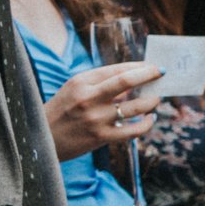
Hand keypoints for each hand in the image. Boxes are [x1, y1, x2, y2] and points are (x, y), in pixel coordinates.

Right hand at [45, 61, 161, 160]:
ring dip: (152, 100)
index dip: (140, 67)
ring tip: (156, 98)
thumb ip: (101, 83)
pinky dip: (147, 123)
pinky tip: (150, 118)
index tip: (154, 67)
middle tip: (163, 73)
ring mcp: (95, 118)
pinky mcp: (101, 137)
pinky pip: (134, 130)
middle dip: (150, 74)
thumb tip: (135, 80)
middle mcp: (88, 98)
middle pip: (127, 81)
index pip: (117, 70)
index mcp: (81, 82)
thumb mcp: (75, 89)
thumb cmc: (62, 110)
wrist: (41, 138)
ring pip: (136, 106)